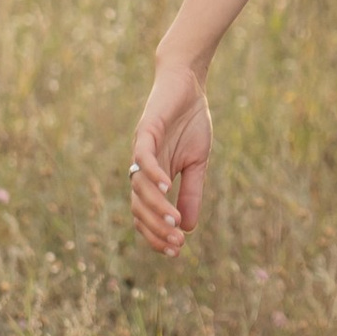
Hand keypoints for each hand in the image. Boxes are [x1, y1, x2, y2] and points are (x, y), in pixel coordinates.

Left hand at [130, 62, 214, 258]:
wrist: (187, 84)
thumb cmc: (191, 121)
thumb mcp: (197, 162)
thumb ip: (192, 191)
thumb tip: (189, 227)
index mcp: (154, 178)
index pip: (147, 215)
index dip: (158, 235)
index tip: (177, 252)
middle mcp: (142, 169)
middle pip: (139, 208)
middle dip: (157, 230)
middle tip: (177, 245)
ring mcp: (141, 151)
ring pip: (140, 188)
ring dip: (157, 208)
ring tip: (174, 223)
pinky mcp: (145, 132)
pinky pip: (143, 158)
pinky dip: (152, 174)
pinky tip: (166, 189)